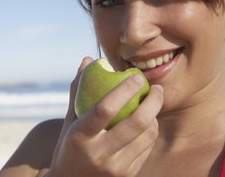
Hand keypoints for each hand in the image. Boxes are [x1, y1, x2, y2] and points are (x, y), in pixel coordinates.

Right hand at [47, 57, 163, 176]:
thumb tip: (88, 60)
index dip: (124, 89)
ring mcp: (115, 167)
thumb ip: (78, 89)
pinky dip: (150, 131)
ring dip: (154, 115)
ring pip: (147, 136)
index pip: (105, 109)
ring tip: (151, 104)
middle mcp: (98, 153)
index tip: (136, 76)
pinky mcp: (127, 175)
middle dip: (153, 101)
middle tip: (156, 88)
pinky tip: (147, 123)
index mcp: (80, 135)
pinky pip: (147, 148)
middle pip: (136, 123)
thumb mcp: (68, 120)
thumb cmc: (69, 145)